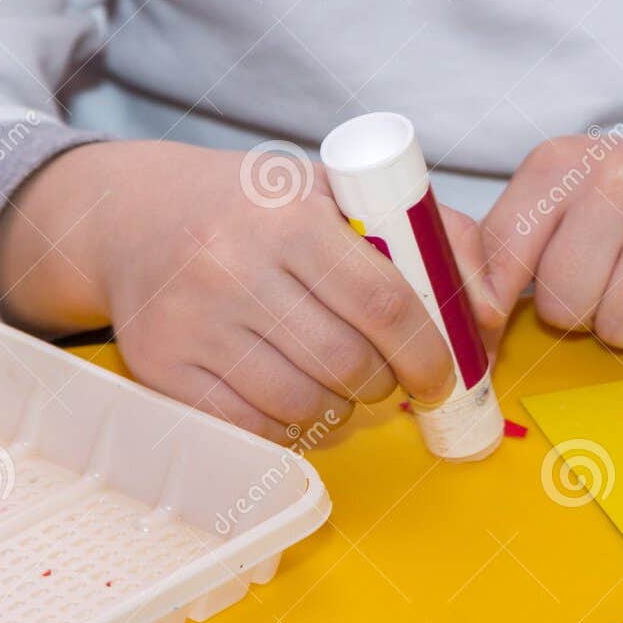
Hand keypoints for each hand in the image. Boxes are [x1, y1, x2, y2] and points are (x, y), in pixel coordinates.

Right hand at [0, 141, 504, 443]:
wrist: (131, 215)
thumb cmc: (259, 208)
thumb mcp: (343, 193)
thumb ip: (435, 238)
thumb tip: (491, 314)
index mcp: (289, 219)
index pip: (383, 302)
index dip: (428, 351)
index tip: (446, 375)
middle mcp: (233, 268)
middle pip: (347, 363)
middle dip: (388, 384)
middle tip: (391, 377)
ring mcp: (191, 323)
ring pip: (303, 403)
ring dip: (344, 410)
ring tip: (343, 382)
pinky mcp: (159, 368)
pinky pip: (253, 428)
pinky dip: (293, 428)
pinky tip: (298, 399)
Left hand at [481, 123, 622, 355]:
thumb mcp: (561, 197)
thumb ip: (504, 250)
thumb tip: (472, 321)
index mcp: (560, 163)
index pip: (501, 249)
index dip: (494, 300)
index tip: (501, 316)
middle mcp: (617, 179)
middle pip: (564, 304)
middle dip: (581, 312)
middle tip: (607, 281)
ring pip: (620, 328)